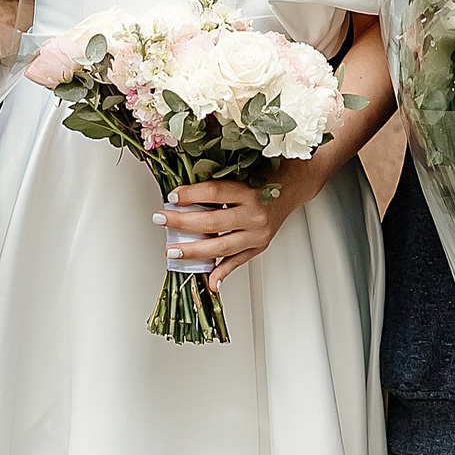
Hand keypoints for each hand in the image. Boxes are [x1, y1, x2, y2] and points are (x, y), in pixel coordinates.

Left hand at [156, 163, 321, 290]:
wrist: (294, 185)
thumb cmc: (266, 176)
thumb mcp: (243, 172)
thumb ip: (217, 184)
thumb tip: (183, 194)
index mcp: (249, 191)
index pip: (214, 192)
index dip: (190, 195)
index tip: (171, 197)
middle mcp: (254, 214)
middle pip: (212, 222)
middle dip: (182, 222)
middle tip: (160, 219)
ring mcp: (257, 234)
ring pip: (221, 246)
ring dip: (193, 250)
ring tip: (172, 251)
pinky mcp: (259, 246)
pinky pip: (237, 262)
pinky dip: (222, 273)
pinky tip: (209, 282)